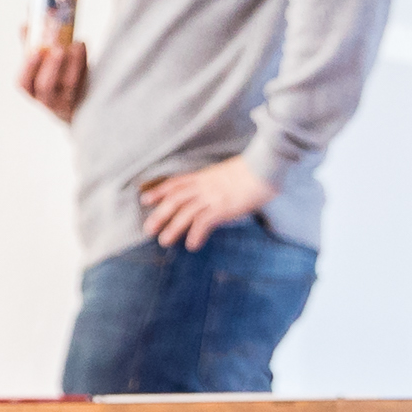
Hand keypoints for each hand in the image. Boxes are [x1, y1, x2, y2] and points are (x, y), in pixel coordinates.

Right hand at [17, 37, 87, 120]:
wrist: (78, 101)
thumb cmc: (54, 79)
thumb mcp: (40, 66)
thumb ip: (31, 47)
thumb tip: (25, 25)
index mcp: (32, 91)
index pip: (24, 84)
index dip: (28, 68)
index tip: (36, 50)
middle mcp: (48, 99)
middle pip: (46, 86)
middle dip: (51, 65)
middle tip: (58, 47)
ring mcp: (68, 100)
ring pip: (69, 83)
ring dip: (71, 61)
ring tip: (74, 44)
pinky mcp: (85, 95)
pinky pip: (84, 78)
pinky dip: (82, 60)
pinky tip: (80, 45)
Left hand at [137, 156, 272, 250]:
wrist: (267, 166)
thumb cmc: (255, 171)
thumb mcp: (229, 173)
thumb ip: (218, 183)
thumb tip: (216, 192)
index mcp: (204, 176)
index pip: (176, 183)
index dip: (159, 191)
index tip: (144, 199)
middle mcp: (204, 186)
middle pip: (175, 200)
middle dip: (160, 214)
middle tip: (148, 229)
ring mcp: (213, 196)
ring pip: (185, 213)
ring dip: (173, 228)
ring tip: (164, 241)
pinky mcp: (223, 207)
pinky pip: (204, 221)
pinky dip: (196, 233)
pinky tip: (192, 244)